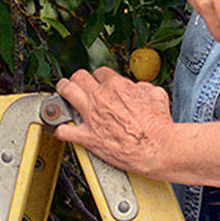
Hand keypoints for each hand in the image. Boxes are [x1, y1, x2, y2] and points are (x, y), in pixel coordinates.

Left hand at [53, 67, 173, 175]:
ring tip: (61, 94)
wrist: (158, 147)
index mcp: (117, 86)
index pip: (99, 72)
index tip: (99, 84)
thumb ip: (143, 87)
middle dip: (77, 79)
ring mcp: (91, 116)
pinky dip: (60, 129)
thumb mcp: (156, 95)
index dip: (99, 78)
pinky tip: (60, 129)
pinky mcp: (87, 137)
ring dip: (62, 92)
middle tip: (76, 84)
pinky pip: (63, 130)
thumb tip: (138, 87)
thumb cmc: (159, 125)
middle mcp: (100, 97)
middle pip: (79, 77)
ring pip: (66, 92)